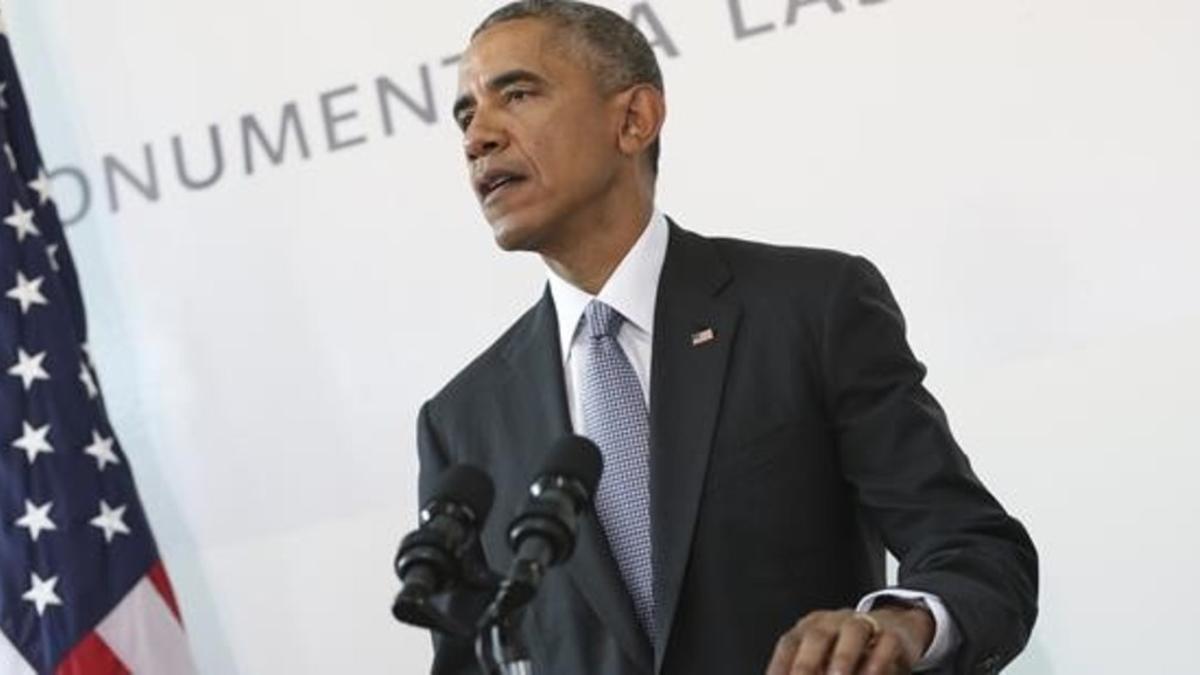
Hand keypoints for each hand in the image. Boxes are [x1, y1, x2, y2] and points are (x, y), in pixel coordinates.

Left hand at [765, 605, 933, 674]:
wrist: (896, 626)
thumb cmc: (852, 648)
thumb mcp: (826, 658)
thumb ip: (812, 668)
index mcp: (811, 628)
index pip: (789, 644)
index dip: (779, 665)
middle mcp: (834, 622)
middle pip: (817, 636)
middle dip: (806, 664)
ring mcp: (864, 624)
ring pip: (852, 632)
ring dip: (843, 658)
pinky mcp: (893, 634)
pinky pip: (885, 642)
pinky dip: (878, 660)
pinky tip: (870, 674)